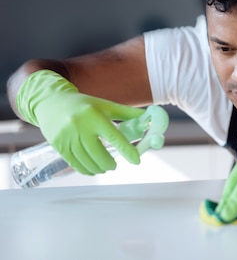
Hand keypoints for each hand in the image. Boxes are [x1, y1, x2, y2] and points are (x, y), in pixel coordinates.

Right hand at [16, 70, 143, 174]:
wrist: (52, 102)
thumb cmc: (84, 104)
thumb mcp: (106, 105)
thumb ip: (128, 113)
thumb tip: (149, 118)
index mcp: (95, 116)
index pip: (114, 137)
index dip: (127, 150)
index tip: (136, 160)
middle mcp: (80, 127)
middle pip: (100, 154)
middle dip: (111, 163)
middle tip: (115, 164)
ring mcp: (68, 138)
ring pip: (88, 162)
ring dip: (100, 168)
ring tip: (105, 167)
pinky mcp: (59, 146)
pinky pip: (75, 164)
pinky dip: (86, 170)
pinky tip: (93, 169)